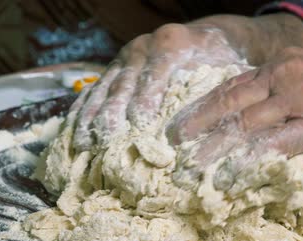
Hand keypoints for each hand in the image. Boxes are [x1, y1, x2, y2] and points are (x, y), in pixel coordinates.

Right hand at [71, 23, 246, 150]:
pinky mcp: (116, 67)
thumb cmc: (223, 59)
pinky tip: (74, 130)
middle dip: (114, 111)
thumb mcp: (227, 70)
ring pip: (106, 86)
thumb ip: (217, 90)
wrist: (211, 37)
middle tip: (106, 139)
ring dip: (93, 115)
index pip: (157, 72)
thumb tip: (212, 126)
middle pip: (126, 81)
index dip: (148, 97)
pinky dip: (84, 109)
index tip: (140, 122)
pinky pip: (95, 88)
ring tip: (85, 142)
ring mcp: (126, 56)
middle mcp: (145, 46)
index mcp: (174, 43)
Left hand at [166, 47, 302, 187]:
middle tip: (174, 143)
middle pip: (231, 100)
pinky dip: (250, 161)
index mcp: (286, 65)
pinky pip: (276, 145)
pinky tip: (232, 176)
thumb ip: (290, 94)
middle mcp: (288, 77)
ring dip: (217, 147)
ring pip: (246, 123)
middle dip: (199, 123)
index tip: (183, 123)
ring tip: (194, 166)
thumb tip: (264, 117)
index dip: (205, 105)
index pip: (234, 84)